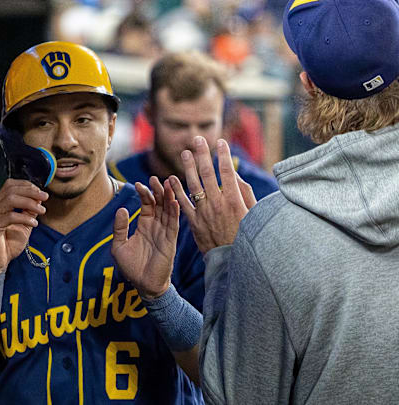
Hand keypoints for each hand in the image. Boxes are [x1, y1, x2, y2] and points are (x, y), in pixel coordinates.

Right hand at [0, 179, 48, 275]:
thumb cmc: (6, 246)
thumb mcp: (22, 226)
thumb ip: (28, 212)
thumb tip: (38, 200)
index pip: (10, 185)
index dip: (27, 186)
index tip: (41, 193)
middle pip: (11, 189)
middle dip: (31, 191)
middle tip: (45, 197)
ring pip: (10, 199)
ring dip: (30, 202)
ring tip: (41, 210)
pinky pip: (11, 216)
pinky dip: (25, 218)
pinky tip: (34, 223)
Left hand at [111, 176, 179, 299]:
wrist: (143, 285)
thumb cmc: (131, 267)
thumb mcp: (119, 245)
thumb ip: (120, 227)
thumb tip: (121, 209)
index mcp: (145, 225)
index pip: (147, 204)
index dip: (144, 194)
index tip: (139, 183)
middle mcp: (156, 226)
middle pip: (159, 204)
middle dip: (158, 191)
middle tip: (155, 178)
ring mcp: (164, 233)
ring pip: (168, 211)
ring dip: (168, 197)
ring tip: (167, 184)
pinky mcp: (170, 241)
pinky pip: (173, 225)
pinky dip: (174, 213)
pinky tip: (174, 202)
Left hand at [169, 137, 256, 253]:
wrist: (232, 261)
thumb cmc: (247, 237)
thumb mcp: (253, 214)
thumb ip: (245, 193)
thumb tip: (234, 175)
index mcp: (234, 200)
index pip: (227, 171)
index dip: (223, 155)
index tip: (220, 142)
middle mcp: (217, 203)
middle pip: (208, 174)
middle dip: (202, 154)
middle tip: (197, 139)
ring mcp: (204, 212)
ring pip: (193, 185)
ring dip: (188, 167)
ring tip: (184, 153)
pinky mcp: (193, 222)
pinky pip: (182, 203)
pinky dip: (176, 190)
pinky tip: (170, 178)